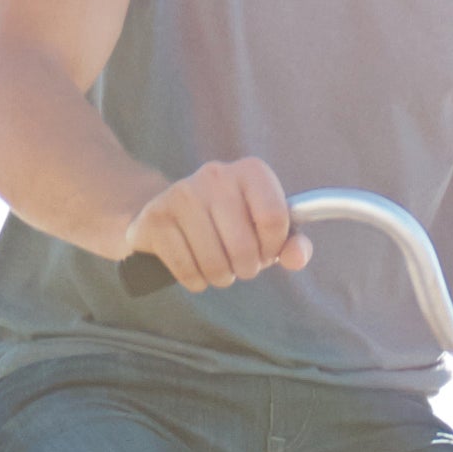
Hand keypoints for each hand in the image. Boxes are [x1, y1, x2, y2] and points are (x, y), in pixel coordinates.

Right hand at [124, 154, 302, 289]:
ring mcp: (181, 194)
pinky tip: (195, 269)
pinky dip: (195, 281)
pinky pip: (186, 269)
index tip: (266, 252)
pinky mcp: (155, 218)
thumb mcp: (264, 230)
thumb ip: (291, 244)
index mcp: (250, 171)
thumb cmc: (228, 225)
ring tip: (218, 267)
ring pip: (214, 262)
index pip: (275, 218)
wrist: (169, 216)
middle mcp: (215, 175)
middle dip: (246, 268)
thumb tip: (297, 258)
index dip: (273, 248)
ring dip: (221, 277)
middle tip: (240, 265)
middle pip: (244, 246)